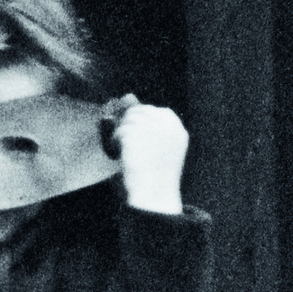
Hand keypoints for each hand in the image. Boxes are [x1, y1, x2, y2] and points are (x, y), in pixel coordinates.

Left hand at [106, 97, 188, 212]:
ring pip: (128, 120)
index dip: (143, 125)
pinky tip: (121, 155)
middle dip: (131, 127)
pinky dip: (116, 142)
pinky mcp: (134, 134)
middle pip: (140, 112)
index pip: (156, 112)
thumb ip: (148, 123)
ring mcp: (150, 128)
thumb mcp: (159, 148)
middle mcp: (167, 125)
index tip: (140, 141)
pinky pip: (119, 130)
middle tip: (130, 146)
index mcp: (177, 129)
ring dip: (122, 134)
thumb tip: (128, 95)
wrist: (154, 196)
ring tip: (126, 151)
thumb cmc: (155, 176)